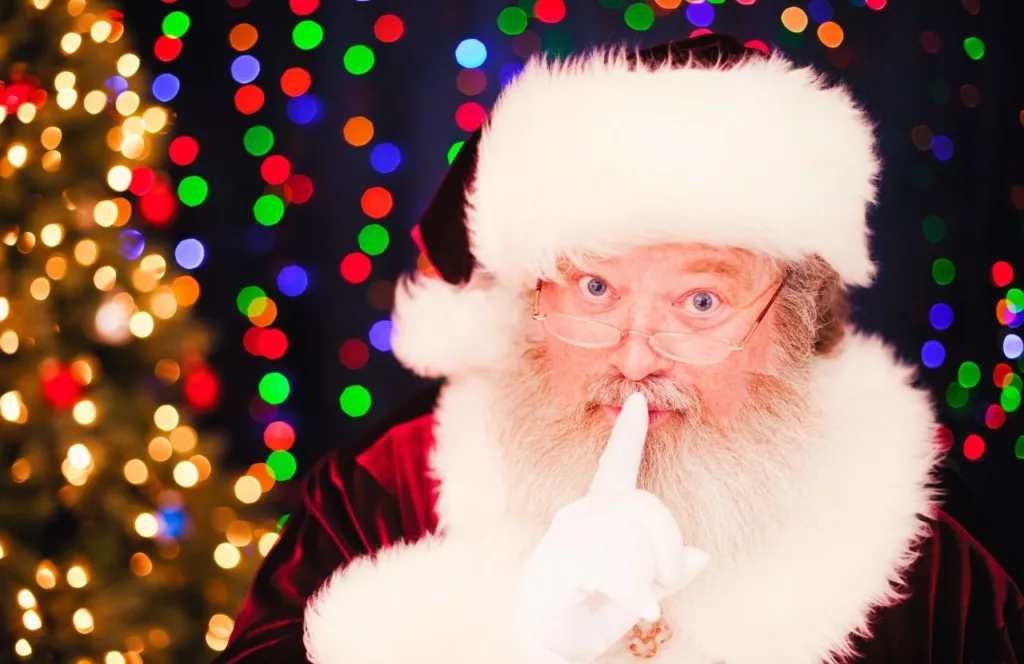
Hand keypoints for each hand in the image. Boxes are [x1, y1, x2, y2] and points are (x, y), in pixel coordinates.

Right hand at [518, 393, 709, 663]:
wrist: (550, 637)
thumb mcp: (642, 586)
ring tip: (646, 604)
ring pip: (629, 538)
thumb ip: (670, 572)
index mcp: (599, 511)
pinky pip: (610, 570)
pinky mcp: (558, 568)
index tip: (638, 400)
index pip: (615, 466)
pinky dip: (636, 593)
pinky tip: (647, 609)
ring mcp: (565, 539)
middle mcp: (580, 515)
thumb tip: (702, 556)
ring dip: (650, 576)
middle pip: (642, 505)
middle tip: (666, 580)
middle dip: (667, 545)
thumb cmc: (594, 604)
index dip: (628, 434)